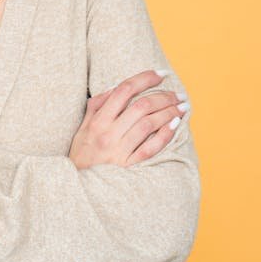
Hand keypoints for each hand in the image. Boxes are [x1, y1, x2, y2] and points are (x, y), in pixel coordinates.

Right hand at [69, 69, 187, 169]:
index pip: (124, 90)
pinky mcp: (128, 166)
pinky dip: (165, 135)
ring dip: (169, 112)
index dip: (144, 78)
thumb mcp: (83, 128)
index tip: (161, 74)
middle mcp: (108, 133)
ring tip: (182, 107)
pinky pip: (150, 148)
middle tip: (178, 93)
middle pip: (141, 106)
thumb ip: (97, 107)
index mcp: (98, 120)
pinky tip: (175, 125)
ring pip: (149, 124)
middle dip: (163, 96)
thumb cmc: (81, 155)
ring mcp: (119, 150)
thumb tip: (115, 89)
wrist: (78, 187)